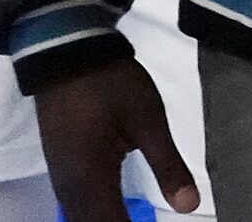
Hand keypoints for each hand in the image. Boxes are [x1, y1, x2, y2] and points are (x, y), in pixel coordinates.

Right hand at [34, 56, 200, 218]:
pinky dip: (96, 216)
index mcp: (92, 178)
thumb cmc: (108, 82)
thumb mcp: (148, 119)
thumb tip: (190, 206)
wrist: (64, 48)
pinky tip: (113, 214)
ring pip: (81, 219)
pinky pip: (76, 206)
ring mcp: (62, 177)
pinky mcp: (60, 166)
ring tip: (133, 219)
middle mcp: (71, 186)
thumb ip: (168, 166)